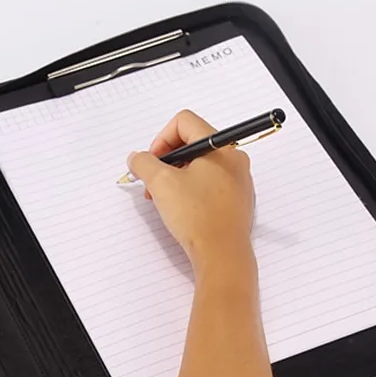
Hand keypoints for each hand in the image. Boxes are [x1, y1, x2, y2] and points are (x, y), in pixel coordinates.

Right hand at [127, 110, 254, 270]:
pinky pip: (209, 183)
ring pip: (200, 165)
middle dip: (166, 161)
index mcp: (220, 147)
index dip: (161, 139)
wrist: (222, 254)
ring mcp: (238, 180)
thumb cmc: (198, 217)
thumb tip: (137, 158)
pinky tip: (180, 210)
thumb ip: (143, 163)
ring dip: (176, 176)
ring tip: (163, 199)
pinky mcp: (236, 200)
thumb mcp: (160, 183)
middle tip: (153, 183)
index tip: (152, 162)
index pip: (184, 122)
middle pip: (192, 143)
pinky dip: (190, 190)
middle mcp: (233, 158)